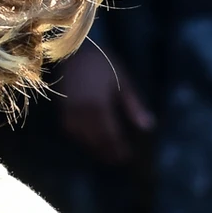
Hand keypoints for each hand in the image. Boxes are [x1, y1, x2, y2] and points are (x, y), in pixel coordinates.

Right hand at [59, 48, 154, 164]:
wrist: (73, 52)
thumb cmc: (103, 64)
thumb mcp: (123, 82)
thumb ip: (134, 106)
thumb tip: (148, 127)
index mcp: (100, 106)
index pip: (111, 136)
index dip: (119, 148)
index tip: (128, 156)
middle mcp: (83, 113)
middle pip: (97, 141)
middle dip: (109, 152)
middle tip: (119, 159)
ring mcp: (70, 113)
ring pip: (84, 139)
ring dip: (96, 149)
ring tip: (107, 155)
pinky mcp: (62, 111)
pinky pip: (72, 132)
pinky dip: (82, 139)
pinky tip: (91, 142)